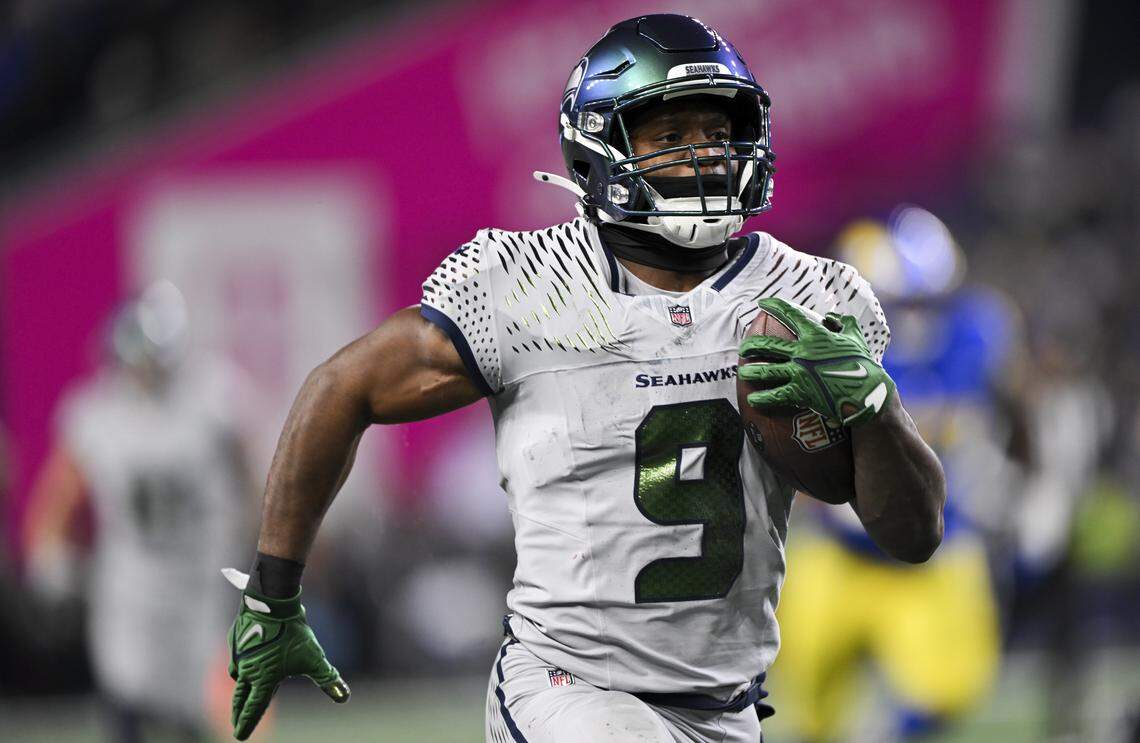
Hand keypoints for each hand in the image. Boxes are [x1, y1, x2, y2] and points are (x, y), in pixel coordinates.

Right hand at [223, 569, 349, 739]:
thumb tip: (344, 697)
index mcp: (263, 679)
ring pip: (239, 676)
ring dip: (240, 687)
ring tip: (243, 694)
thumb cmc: (294, 634)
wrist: (273, 604)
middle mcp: (247, 671)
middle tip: (236, 723)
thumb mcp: (313, 658)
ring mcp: (239, 655)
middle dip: (238, 712)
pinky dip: (242, 663)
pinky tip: (248, 659)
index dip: (247, 724)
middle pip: (240, 698)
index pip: (254, 708)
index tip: (240, 736)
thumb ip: (327, 679)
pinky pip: (238, 657)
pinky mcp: (235, 640)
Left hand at [739, 297, 894, 425]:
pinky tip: (753, 399)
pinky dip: (762, 398)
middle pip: (768, 345)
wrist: (869, 393)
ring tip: (743, 372)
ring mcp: (800, 372)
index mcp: (816, 335)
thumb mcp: (856, 338)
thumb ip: (843, 323)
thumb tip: (830, 316)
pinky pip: (775, 395)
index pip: (790, 315)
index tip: (762, 303)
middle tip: (744, 347)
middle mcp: (803, 351)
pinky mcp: (801, 392)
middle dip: (752, 345)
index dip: (774, 306)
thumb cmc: (864, 364)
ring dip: (751, 371)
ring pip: (766, 370)